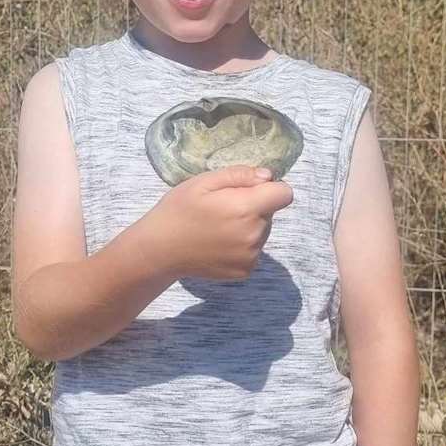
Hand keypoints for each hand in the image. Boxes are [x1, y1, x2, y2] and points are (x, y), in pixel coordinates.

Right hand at [139, 165, 293, 280]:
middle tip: (223, 209)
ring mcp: (251, 256)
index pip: (285, 194)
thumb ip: (239, 175)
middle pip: (271, 213)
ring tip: (218, 227)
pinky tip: (219, 243)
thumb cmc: (178, 211)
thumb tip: (267, 176)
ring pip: (263, 232)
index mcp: (246, 209)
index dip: (270, 188)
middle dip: (254, 207)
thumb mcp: (203, 182)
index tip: (250, 191)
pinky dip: (242, 245)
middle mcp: (254, 235)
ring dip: (248, 226)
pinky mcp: (245, 271)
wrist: (160, 251)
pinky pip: (254, 250)